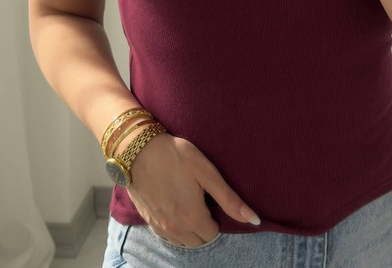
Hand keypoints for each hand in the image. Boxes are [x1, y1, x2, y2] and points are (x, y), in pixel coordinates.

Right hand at [126, 133, 259, 247]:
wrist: (137, 150)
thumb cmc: (175, 156)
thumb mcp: (207, 172)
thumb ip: (229, 199)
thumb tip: (254, 220)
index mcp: (193, 218)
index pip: (213, 233)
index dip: (215, 216)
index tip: (210, 197)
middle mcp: (176, 229)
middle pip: (198, 239)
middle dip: (203, 224)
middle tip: (200, 199)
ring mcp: (159, 227)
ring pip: (182, 240)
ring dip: (188, 228)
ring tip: (187, 201)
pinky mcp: (147, 220)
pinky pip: (166, 235)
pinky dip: (174, 228)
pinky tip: (173, 206)